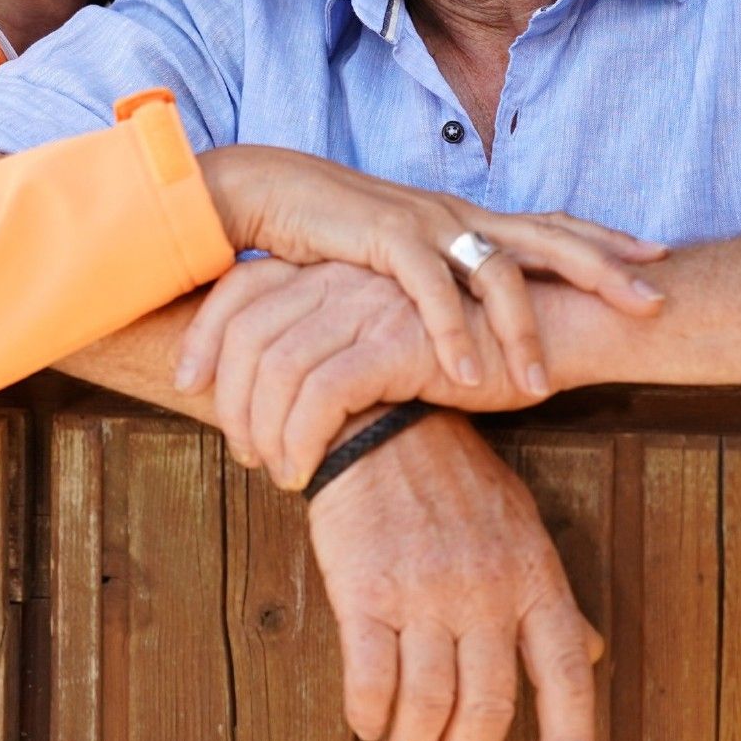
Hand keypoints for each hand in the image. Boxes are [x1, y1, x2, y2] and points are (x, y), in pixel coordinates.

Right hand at [191, 145, 664, 402]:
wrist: (266, 193)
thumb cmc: (332, 235)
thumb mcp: (401, 258)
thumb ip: (441, 283)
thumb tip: (476, 323)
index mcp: (467, 218)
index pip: (551, 225)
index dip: (605, 240)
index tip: (658, 257)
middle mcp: (457, 214)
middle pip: (549, 237)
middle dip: (605, 269)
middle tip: (653, 301)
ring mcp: (425, 223)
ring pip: (497, 271)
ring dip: (523, 331)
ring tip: (541, 386)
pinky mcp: (385, 237)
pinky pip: (430, 290)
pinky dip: (452, 333)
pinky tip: (469, 375)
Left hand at [191, 259, 550, 487]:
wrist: (554, 329)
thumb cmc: (473, 344)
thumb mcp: (388, 335)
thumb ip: (338, 344)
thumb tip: (283, 390)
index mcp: (334, 267)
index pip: (240, 292)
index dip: (203, 338)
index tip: (185, 387)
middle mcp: (342, 276)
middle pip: (245, 331)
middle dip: (229, 399)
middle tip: (241, 454)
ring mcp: (368, 303)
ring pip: (277, 368)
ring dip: (266, 431)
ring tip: (280, 473)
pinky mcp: (397, 338)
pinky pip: (323, 394)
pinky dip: (304, 439)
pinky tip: (310, 471)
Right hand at [306, 410, 601, 740]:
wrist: (380, 424)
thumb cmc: (455, 479)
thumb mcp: (521, 528)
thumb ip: (551, 599)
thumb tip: (590, 653)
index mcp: (534, 579)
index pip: (566, 678)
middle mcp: (487, 590)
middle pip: (489, 708)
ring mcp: (426, 590)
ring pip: (430, 703)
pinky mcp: (366, 587)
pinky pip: (372, 673)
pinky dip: (369, 711)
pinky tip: (368, 720)